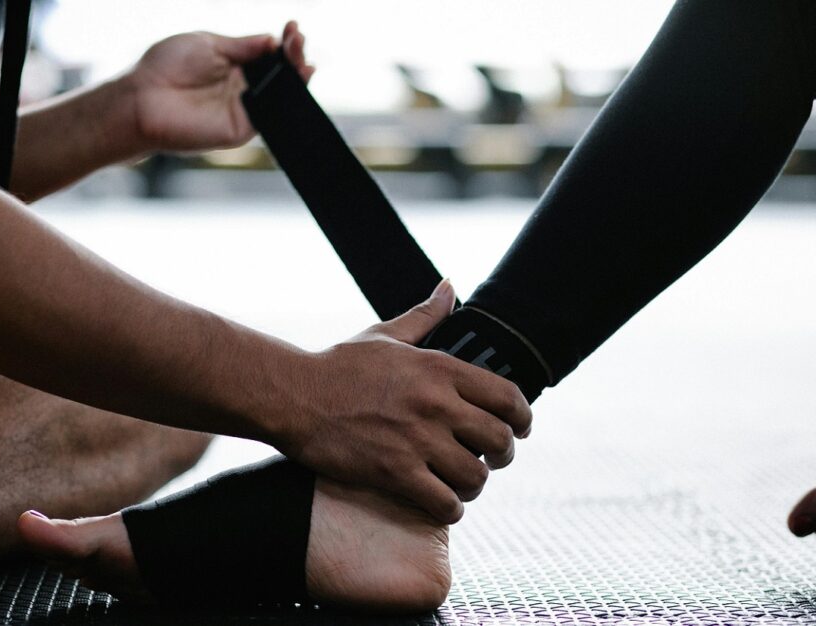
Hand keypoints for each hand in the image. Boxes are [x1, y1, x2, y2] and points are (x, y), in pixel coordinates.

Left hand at [123, 21, 313, 153]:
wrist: (141, 98)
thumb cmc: (165, 67)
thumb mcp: (208, 43)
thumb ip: (243, 46)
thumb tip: (273, 41)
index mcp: (232, 65)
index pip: (268, 55)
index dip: (283, 43)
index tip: (292, 28)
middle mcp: (240, 88)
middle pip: (278, 74)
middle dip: (294, 56)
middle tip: (298, 39)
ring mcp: (242, 109)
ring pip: (280, 94)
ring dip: (296, 76)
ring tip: (302, 57)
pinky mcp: (241, 128)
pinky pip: (271, 114)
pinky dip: (286, 99)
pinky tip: (295, 80)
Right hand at [279, 280, 532, 523]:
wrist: (293, 396)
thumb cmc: (337, 366)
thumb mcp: (385, 335)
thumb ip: (425, 315)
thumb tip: (450, 287)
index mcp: (439, 368)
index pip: (508, 398)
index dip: (522, 419)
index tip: (518, 428)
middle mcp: (436, 404)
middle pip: (500, 441)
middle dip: (502, 456)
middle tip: (489, 460)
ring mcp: (416, 440)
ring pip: (475, 477)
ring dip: (474, 486)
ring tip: (461, 484)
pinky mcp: (395, 473)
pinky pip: (444, 503)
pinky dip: (449, 509)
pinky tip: (440, 503)